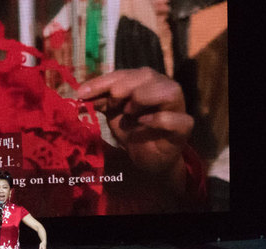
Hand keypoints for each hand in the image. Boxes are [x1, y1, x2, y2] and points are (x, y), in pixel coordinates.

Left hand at [77, 67, 191, 178]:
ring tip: (130, 113)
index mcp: (145, 81)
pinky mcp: (183, 126)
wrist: (147, 157)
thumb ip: (101, 101)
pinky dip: (159, 119)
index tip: (82, 94)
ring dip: (143, 98)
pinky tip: (144, 122)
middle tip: (112, 103)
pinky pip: (177, 119)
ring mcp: (177, 106)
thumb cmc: (132, 130)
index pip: (123, 74)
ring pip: (168, 90)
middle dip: (124, 87)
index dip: (102, 82)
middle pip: (147, 75)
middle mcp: (163, 87)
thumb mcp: (112, 113)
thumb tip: (83, 94)